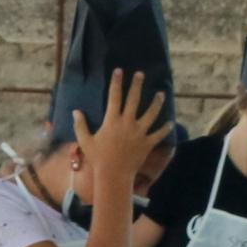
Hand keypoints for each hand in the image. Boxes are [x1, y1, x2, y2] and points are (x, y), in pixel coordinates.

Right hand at [87, 70, 173, 185]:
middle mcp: (127, 123)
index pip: (114, 96)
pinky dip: (165, 129)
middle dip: (137, 85)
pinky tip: (170, 122)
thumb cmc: (97, 159)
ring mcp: (139, 133)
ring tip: (161, 94)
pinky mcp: (147, 144)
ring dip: (156, 103)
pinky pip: (158, 134)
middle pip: (134, 100)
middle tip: (140, 74)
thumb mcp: (85, 141)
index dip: (116, 82)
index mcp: (112, 121)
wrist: (113, 175)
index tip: (119, 71)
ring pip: (151, 114)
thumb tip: (76, 111)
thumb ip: (80, 125)